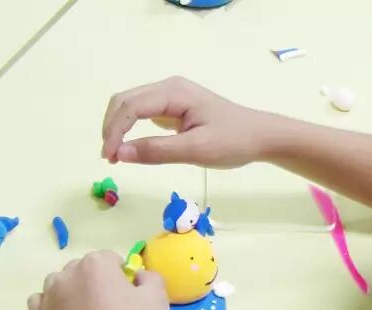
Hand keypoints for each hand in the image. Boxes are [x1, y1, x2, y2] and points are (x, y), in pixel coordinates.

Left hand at [27, 251, 168, 309]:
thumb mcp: (158, 298)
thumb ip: (150, 277)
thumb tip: (138, 276)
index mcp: (96, 265)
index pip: (109, 258)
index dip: (121, 273)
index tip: (129, 291)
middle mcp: (67, 276)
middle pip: (82, 268)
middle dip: (96, 279)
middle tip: (111, 303)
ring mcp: (49, 299)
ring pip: (59, 283)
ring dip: (73, 289)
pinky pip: (41, 302)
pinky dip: (53, 305)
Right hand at [102, 76, 292, 167]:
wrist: (261, 136)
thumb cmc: (234, 141)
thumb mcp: (196, 150)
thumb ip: (157, 151)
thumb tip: (121, 153)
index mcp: (173, 92)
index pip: (130, 107)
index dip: (114, 131)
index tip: (110, 158)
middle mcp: (169, 88)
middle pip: (125, 101)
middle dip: (112, 127)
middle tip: (110, 158)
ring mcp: (172, 96)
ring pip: (131, 106)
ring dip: (119, 127)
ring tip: (117, 155)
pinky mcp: (175, 107)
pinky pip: (144, 113)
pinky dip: (132, 128)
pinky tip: (132, 147)